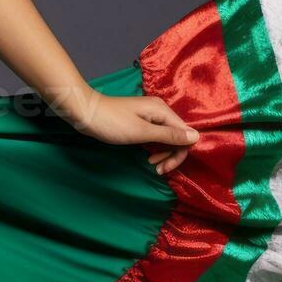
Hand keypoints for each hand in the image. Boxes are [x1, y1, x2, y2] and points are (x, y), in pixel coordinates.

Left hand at [55, 87, 199, 175]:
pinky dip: (155, 147)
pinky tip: (148, 157)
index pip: (186, 134)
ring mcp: (150, 115)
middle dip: (172, 155)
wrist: (84, 112)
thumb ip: (169, 135)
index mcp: (162, 111)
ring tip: (153, 166)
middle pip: (178, 136)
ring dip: (164, 153)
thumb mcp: (142, 132)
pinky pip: (156, 136)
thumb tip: (196, 137)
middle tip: (159, 170)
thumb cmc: (112, 122)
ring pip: (167, 137)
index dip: (180, 153)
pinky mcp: (140, 121)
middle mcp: (160, 111)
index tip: (165, 167)